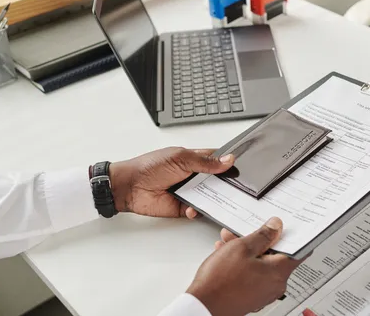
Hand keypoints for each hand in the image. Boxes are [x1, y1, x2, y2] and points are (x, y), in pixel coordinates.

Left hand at [108, 147, 233, 218]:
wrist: (129, 187)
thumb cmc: (149, 167)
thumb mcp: (180, 158)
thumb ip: (205, 161)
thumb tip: (228, 159)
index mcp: (194, 159)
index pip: (217, 160)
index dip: (228, 163)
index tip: (240, 167)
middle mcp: (193, 175)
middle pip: (217, 180)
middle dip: (225, 184)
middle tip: (234, 187)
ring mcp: (189, 191)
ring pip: (209, 197)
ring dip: (213, 199)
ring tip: (218, 199)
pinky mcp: (182, 207)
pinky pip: (197, 210)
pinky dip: (197, 210)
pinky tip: (192, 208)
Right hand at [188, 218, 303, 315]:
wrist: (202, 307)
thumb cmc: (220, 282)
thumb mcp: (242, 248)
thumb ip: (263, 235)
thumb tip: (276, 226)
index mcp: (278, 272)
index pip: (298, 251)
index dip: (293, 236)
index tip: (287, 226)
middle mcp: (274, 285)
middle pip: (275, 255)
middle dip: (260, 240)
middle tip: (248, 231)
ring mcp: (263, 292)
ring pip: (260, 263)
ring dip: (247, 250)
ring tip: (230, 240)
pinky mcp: (251, 296)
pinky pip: (252, 274)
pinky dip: (243, 262)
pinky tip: (227, 253)